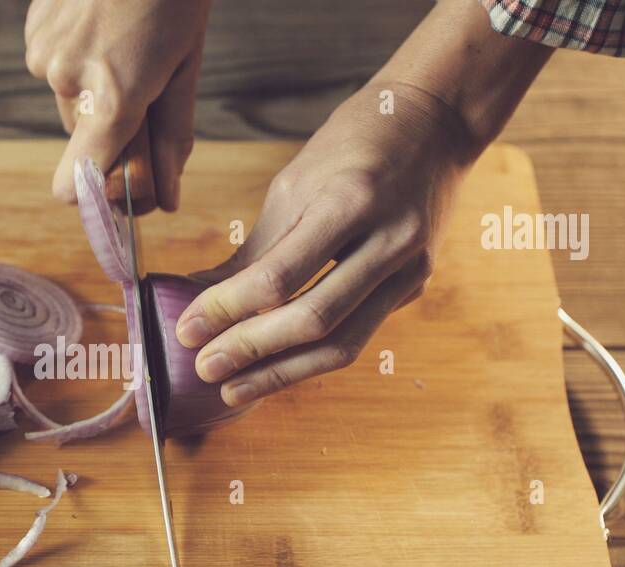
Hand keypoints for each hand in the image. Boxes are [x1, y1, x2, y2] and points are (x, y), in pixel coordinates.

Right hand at [24, 0, 210, 210]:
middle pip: (86, 139)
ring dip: (95, 90)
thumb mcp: (185, 66)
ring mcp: (44, 54)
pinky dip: (77, 58)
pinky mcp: (33, 32)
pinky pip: (55, 68)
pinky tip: (100, 25)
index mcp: (113, 96)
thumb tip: (165, 201)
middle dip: (113, 130)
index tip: (112, 196)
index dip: (93, 195)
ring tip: (124, 43)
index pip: (78, 180)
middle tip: (146, 90)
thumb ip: (171, 138)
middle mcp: (68, 80)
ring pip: (70, 102)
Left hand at [174, 83, 474, 406]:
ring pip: (343, 343)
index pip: (279, 275)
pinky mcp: (414, 287)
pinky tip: (274, 368)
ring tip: (232, 388)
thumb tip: (196, 294)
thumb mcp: (295, 183)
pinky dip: (311, 355)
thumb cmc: (354, 143)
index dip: (227, 310)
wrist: (438, 121)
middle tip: (204, 367)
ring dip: (282, 373)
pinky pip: (358, 334)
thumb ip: (253, 249)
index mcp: (350, 201)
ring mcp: (410, 269)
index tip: (186, 329)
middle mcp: (389, 240)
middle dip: (251, 350)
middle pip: (314, 319)